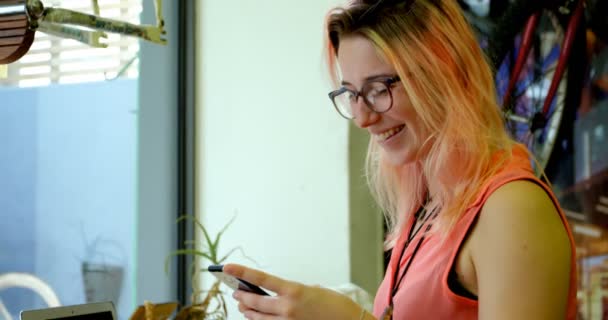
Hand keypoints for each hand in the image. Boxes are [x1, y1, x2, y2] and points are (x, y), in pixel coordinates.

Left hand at [224, 264, 366, 319]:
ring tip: (244, 307)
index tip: (227, 267)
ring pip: (258, 318)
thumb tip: (284, 296)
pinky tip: (258, 318)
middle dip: (243, 297)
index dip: (241, 272)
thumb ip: (296, 291)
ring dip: (249, 312)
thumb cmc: (337, 306)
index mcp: (294, 290)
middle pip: (254, 303)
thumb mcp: (315, 290)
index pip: (261, 279)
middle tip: (236, 293)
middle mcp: (287, 307)